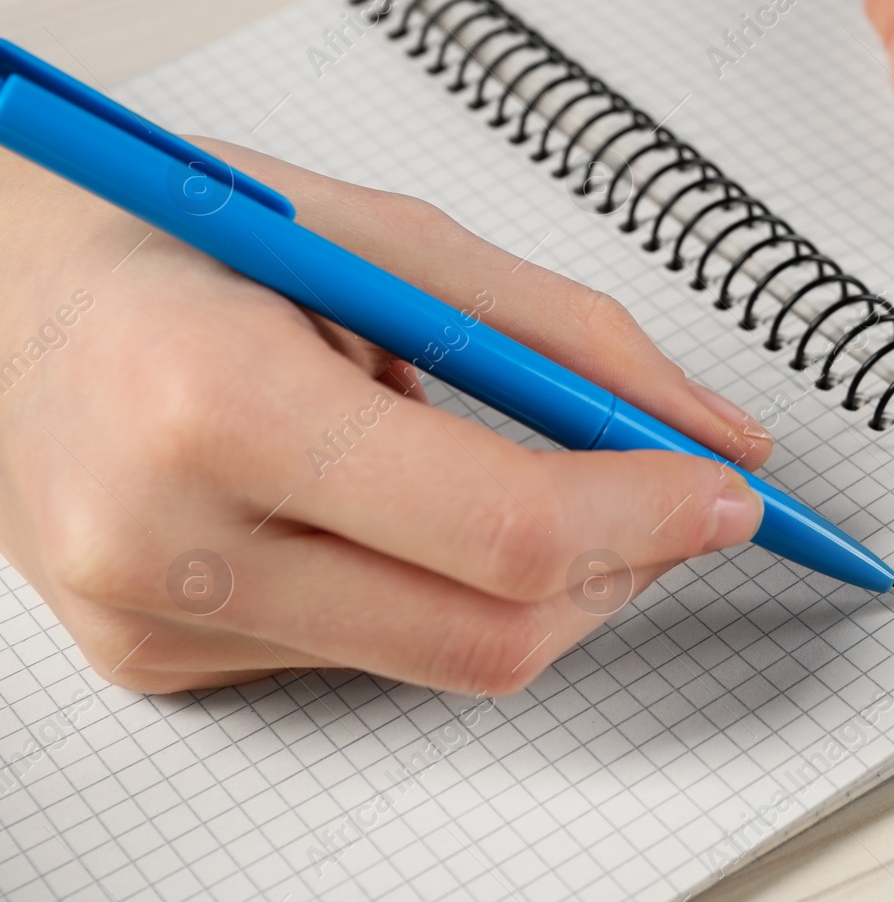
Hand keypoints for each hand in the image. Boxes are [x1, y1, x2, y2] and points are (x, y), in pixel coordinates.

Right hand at [0, 140, 772, 694]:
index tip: (728, 492)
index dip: (648, 517)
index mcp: (214, 400)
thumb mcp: (385, 241)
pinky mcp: (163, 662)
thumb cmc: (182, 239)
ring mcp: (156, 623)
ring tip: (538, 479)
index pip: (501, 529)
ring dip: (550, 583)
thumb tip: (717, 434)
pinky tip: (414, 509)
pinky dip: (447, 588)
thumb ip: (567, 340)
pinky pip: (376, 654)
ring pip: (449, 660)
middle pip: (494, 632)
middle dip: (625, 568)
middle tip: (676, 496)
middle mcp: (167, 541)